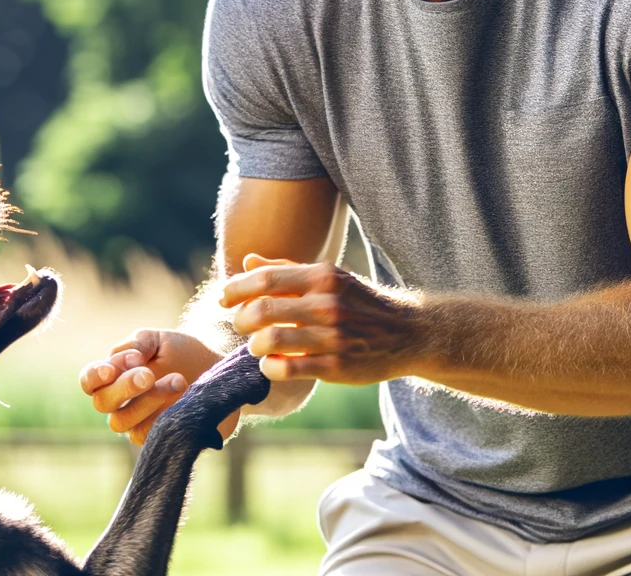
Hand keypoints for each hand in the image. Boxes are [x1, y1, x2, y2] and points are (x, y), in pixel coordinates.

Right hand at [79, 329, 237, 446]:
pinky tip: (182, 396)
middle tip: (148, 374)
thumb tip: (124, 360)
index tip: (110, 369)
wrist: (220, 373)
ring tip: (178, 380)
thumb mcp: (161, 340)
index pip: (90, 380)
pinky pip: (144, 435)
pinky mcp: (156, 437)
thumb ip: (137, 344)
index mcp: (117, 373)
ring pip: (121, 422)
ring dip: (147, 400)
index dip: (94, 377)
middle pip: (102, 402)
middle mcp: (121, 401)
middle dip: (123, 387)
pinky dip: (161, 415)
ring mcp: (137, 422)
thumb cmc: (186, 353)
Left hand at [222, 254, 418, 383]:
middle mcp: (327, 303)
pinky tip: (271, 365)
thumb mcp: (329, 277)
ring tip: (257, 346)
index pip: (265, 278)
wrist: (407, 332)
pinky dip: (269, 368)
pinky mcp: (336, 366)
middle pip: (261, 309)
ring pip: (270, 341)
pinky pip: (287, 369)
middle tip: (240, 324)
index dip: (236, 288)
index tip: (224, 298)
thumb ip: (287, 270)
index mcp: (323, 276)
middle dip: (240, 319)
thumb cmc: (359, 302)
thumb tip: (248, 262)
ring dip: (254, 345)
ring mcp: (332, 336)